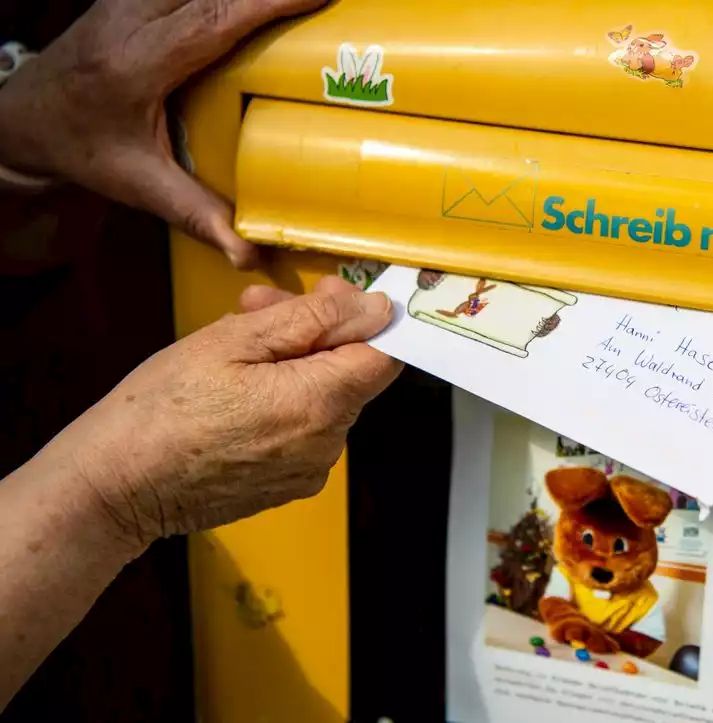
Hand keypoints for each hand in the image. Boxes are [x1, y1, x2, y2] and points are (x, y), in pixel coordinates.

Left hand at [0, 0, 327, 269]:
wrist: (25, 120)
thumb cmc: (84, 150)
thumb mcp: (140, 186)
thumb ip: (196, 214)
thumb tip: (248, 254)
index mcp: (137, 64)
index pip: (212, 20)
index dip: (267, 4)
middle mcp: (130, 18)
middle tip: (325, 0)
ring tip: (300, 2)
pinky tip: (259, 1)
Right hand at [48, 276, 401, 548]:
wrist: (115, 486)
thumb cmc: (161, 408)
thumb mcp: (231, 339)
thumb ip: (311, 320)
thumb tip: (373, 308)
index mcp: (320, 404)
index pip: (385, 355)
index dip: (362, 318)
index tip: (326, 297)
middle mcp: (327, 444)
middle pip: (351, 373)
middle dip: (313, 333)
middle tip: (254, 307)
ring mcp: (309, 470)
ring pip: (326, 398)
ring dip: (294, 364)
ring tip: (234, 346)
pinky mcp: (289, 485)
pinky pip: (305, 429)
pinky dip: (283, 401)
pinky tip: (236, 390)